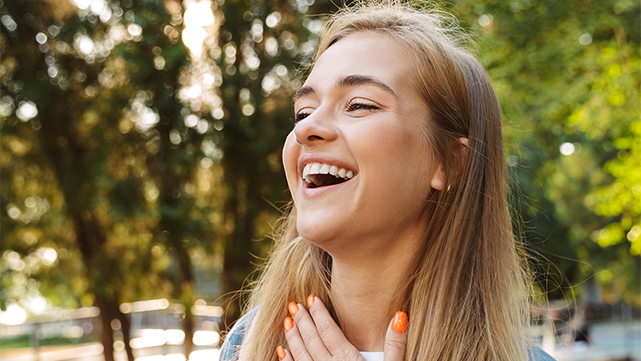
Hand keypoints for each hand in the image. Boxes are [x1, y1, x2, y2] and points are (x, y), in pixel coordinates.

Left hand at [277, 295, 407, 360]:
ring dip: (293, 337)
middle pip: (312, 340)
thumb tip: (400, 315)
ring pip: (300, 355)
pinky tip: (281, 351)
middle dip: (302, 321)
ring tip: (287, 322)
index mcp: (350, 360)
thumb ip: (396, 344)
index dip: (320, 313)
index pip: (329, 331)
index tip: (312, 299)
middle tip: (295, 306)